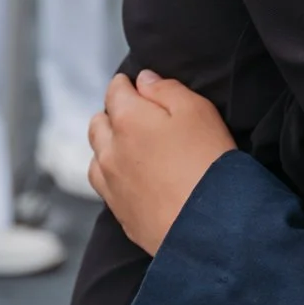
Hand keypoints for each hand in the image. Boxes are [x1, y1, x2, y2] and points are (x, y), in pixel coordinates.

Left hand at [87, 70, 235, 255]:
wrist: (207, 224)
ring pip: (96, 155)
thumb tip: (143, 80)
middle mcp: (109, 150)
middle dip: (112, 114)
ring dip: (107, 145)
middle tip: (134, 114)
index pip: (115, 91)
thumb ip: (167, 89)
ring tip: (128, 146)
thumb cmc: (207, 161)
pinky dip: (111, 173)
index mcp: (128, 120)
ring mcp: (110, 183)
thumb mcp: (198, 110)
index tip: (136, 84)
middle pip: (98, 123)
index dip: (126, 84)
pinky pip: (104, 184)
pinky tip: (128, 176)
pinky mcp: (118, 211)